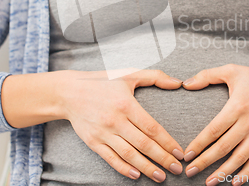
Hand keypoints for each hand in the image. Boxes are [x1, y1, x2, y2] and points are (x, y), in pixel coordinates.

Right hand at [57, 69, 184, 182]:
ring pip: (129, 155)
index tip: (180, 152)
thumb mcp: (128, 74)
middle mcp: (115, 120)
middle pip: (143, 144)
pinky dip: (124, 168)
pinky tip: (136, 175)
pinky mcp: (93, 142)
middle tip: (177, 169)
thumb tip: (177, 82)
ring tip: (161, 176)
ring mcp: (103, 133)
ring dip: (146, 168)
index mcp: (126, 104)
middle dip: (162, 158)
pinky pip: (111, 159)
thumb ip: (155, 77)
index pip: (151, 128)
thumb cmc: (102, 82)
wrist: (68, 92)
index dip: (167, 142)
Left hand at [181, 64, 248, 185]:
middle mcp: (248, 123)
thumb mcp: (232, 70)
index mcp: (237, 106)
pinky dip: (245, 173)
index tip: (187, 154)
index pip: (214, 130)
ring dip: (223, 172)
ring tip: (208, 182)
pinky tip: (234, 182)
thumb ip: (207, 75)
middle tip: (190, 171)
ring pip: (239, 158)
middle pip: (223, 147)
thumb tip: (185, 84)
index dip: (199, 144)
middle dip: (205, 162)